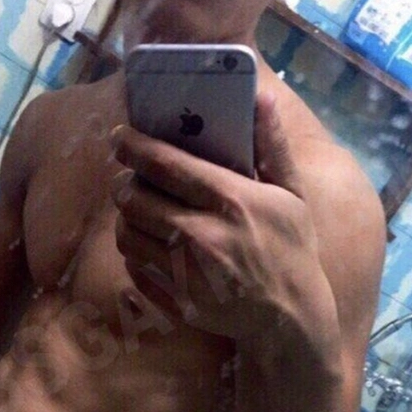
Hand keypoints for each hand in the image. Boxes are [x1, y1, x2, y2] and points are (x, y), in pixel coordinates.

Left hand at [111, 93, 337, 343]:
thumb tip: (262, 95)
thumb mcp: (292, 194)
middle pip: (135, 198)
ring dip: (126, 218)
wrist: (292, 316)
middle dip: (124, 183)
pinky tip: (151, 247)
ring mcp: (186, 273)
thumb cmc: (292, 248)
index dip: (134, 146)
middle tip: (128, 179)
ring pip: (127, 234)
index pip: (165, 164)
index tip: (119, 137)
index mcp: (232, 200)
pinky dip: (135, 252)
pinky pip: (134, 268)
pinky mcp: (176, 301)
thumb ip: (272, 144)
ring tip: (138, 212)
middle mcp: (203, 235)